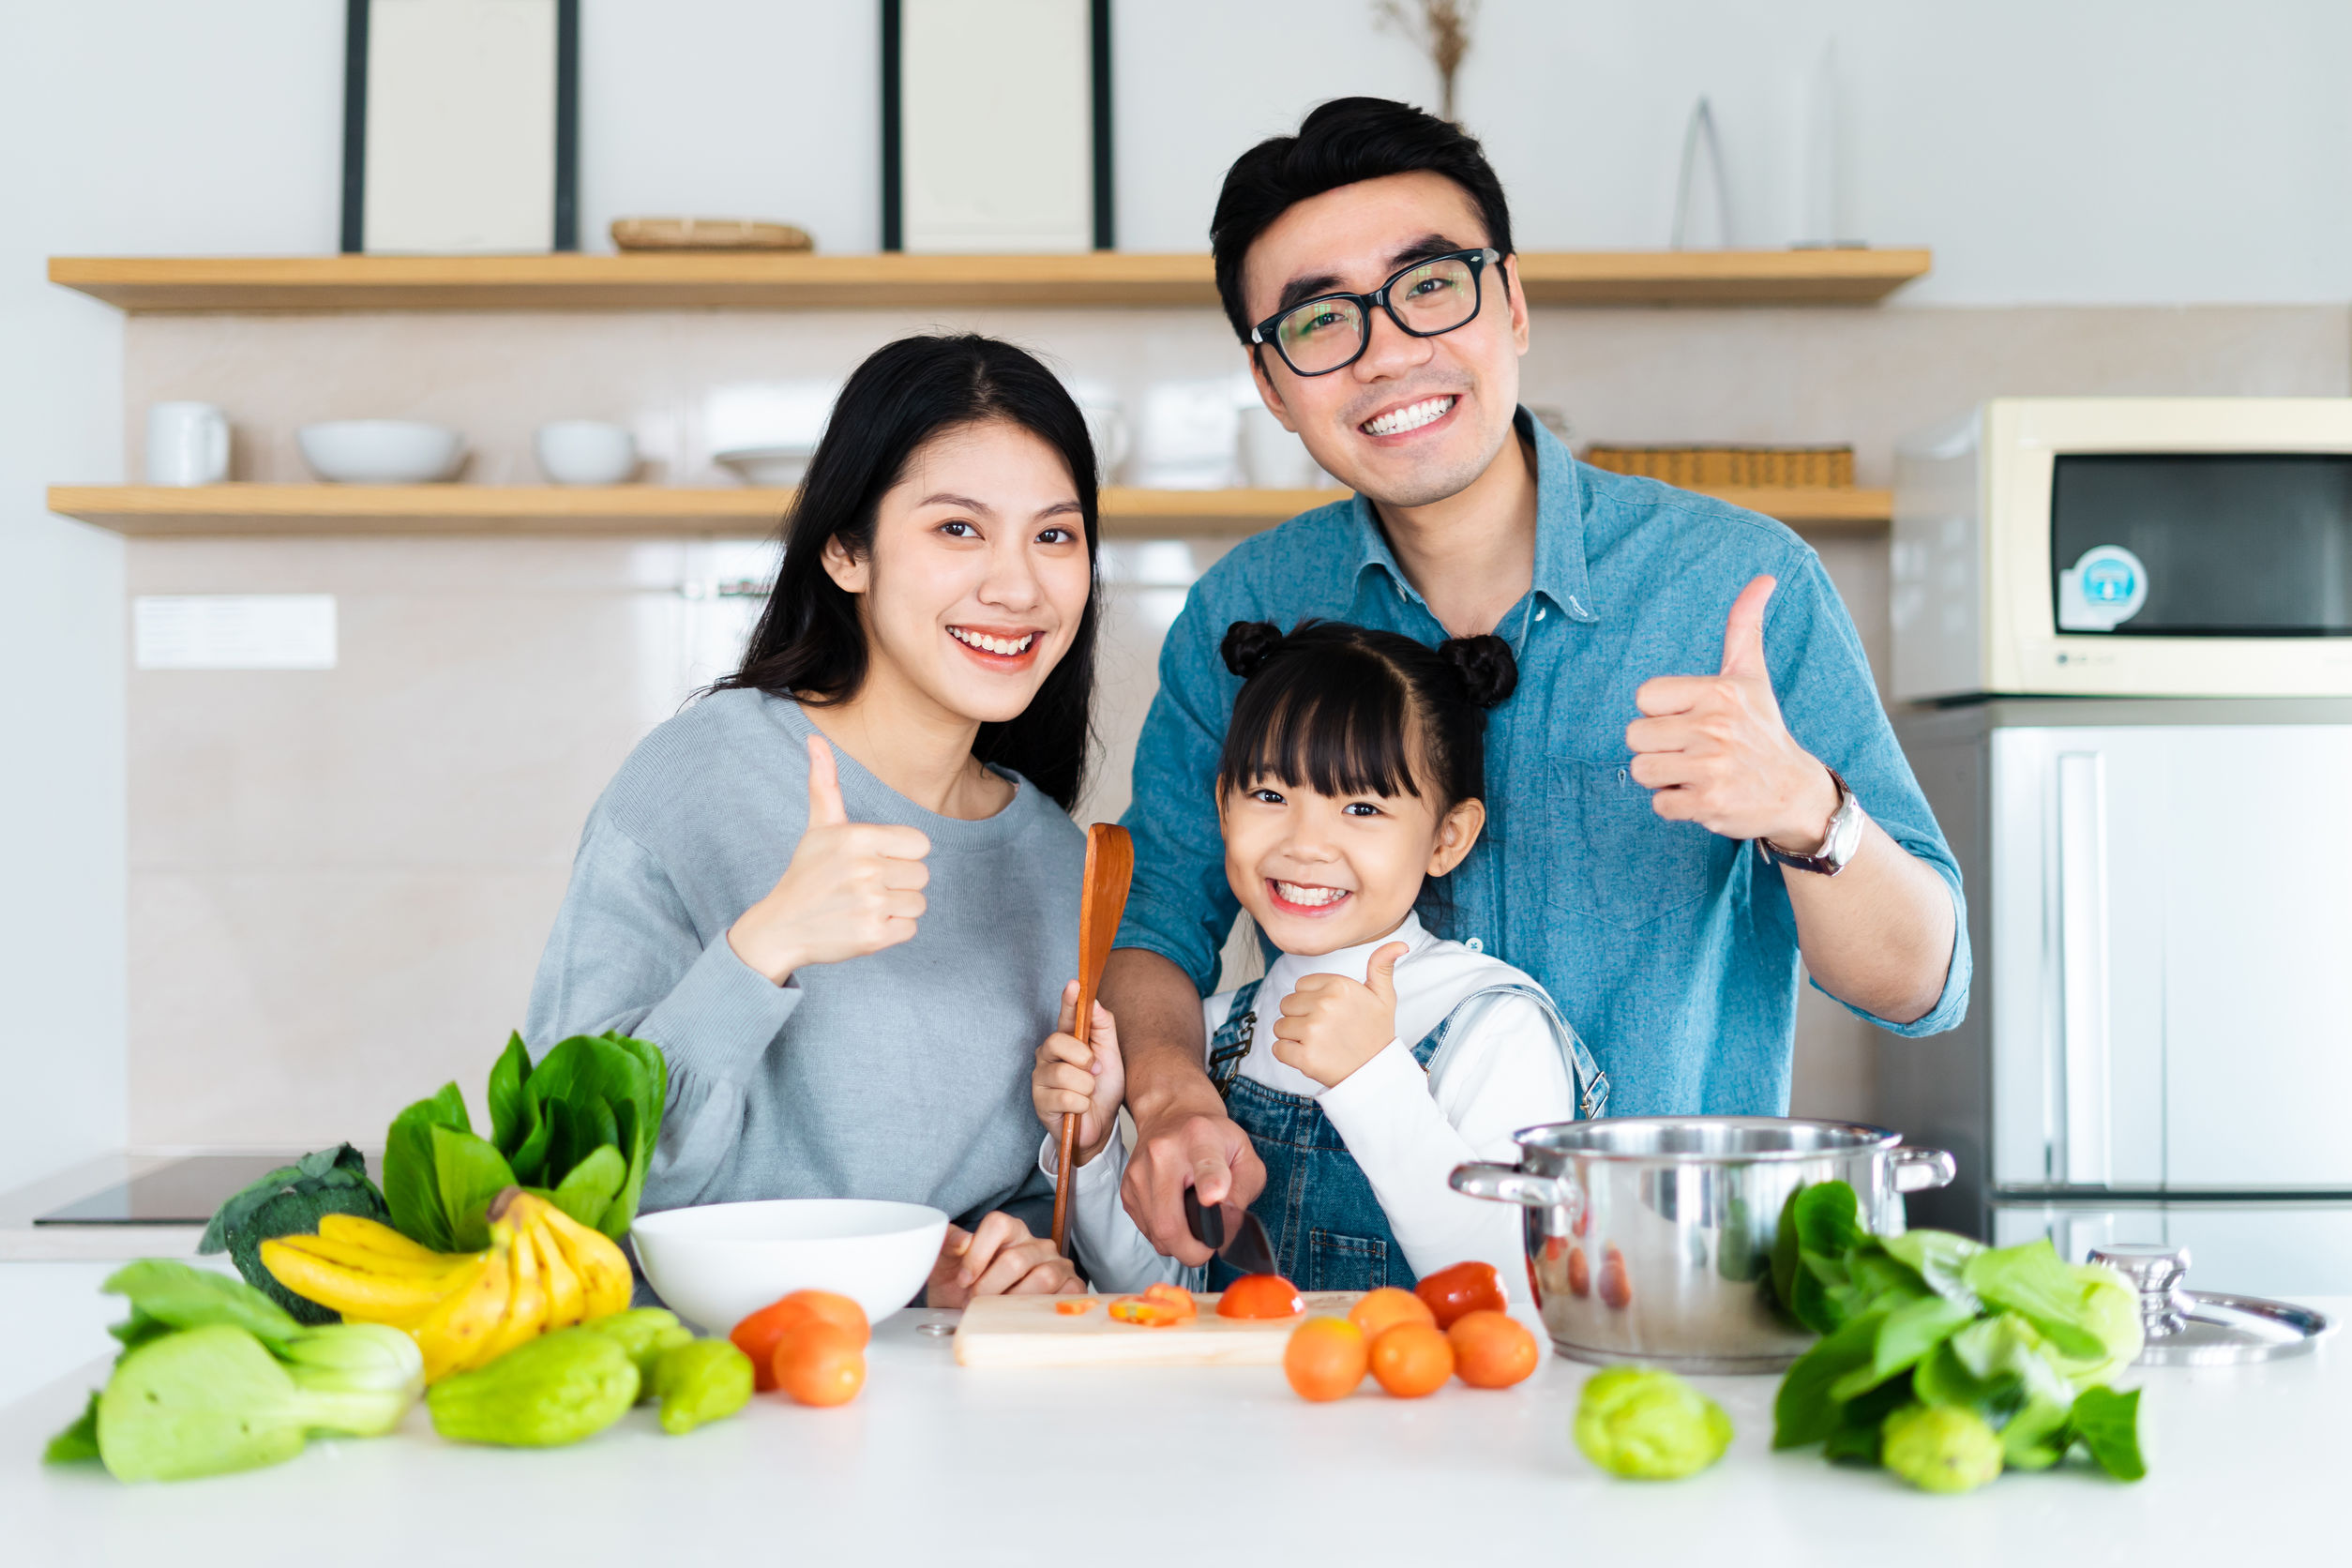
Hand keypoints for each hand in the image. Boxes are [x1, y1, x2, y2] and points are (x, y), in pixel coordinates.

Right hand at [726, 735, 931, 984]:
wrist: (781, 927)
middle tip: (866, 886)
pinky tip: (864, 924)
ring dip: (896, 907)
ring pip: (918, 903)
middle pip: (922, 875)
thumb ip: (825, 783)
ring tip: (864, 905)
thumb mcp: (819, 827)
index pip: (920, 844)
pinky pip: (910, 929)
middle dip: (899, 882)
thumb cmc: (807, 873)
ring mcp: (870, 904)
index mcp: (858, 837)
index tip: (875, 861)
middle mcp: (866, 869)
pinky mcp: (873, 936)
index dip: (901, 854)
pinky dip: (892, 931)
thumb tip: (815, 738)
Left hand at [925, 1213, 1084, 1307]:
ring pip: (1043, 1278)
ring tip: (996, 1310)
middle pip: (1016, 1259)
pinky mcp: (1071, 1286)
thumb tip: (962, 1241)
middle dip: (990, 1287)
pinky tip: (1023, 1314)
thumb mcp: (945, 1262)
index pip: (998, 1224)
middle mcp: (1036, 1244)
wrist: (975, 1309)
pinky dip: (1045, 1308)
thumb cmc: (963, 1284)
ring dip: (1014, 1301)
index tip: (963, 1279)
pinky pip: (1067, 1294)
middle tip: (975, 1302)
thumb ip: (948, 1243)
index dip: (977, 1254)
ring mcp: (1056, 1264)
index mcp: (1009, 1230)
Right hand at [1033, 982, 1123, 1166]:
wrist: (1101, 1126)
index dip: (1069, 1000)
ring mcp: (1041, 1077)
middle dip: (1083, 1057)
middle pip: (1058, 1041)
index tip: (1074, 984)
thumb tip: (1095, 1003)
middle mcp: (1049, 1054)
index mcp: (1067, 1040)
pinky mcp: (1039, 1101)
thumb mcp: (1111, 1057)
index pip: (1067, 1015)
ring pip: (1064, 1073)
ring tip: (1088, 1093)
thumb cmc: (1103, 1089)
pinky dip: (1081, 1104)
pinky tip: (1081, 1108)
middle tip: (1094, 1070)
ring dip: (1085, 1087)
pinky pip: (1065, 1097)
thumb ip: (1104, 1029)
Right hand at [1119, 1109, 1265, 1267]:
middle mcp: (1162, 1153)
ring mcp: (1139, 1172)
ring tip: (1194, 1224)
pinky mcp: (1126, 1189)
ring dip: (1179, 1243)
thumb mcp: (1244, 1155)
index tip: (1213, 1197)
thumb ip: (1244, 1189)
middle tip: (1209, 1247)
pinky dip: (1164, 1234)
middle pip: (1170, 1221)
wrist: (1172, 1115)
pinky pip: (1147, 1231)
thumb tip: (1227, 1222)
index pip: (1205, 1163)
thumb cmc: (1213, 1138)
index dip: (1210, 1182)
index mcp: (1200, 1138)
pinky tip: (1176, 1215)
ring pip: (1157, 1234)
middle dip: (1192, 1250)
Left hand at [1268, 941, 1405, 1087]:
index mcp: (1339, 985)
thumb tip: (1399, 944)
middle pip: (1287, 1004)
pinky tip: (1310, 1056)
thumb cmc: (1377, 1032)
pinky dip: (1289, 1055)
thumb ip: (1382, 966)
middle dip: (1300, 1017)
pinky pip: (1278, 1049)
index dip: (1312, 1001)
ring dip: (1294, 1037)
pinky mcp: (1305, 1057)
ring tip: (1319, 1043)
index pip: (1300, 986)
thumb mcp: (1384, 996)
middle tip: (1325, 1031)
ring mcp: (1313, 1031)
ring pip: (1280, 1026)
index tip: (1331, 1014)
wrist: (1377, 1073)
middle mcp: (1325, 1005)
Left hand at [1625, 576, 1840, 849]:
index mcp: (1718, 692)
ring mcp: (1712, 767)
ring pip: (1641, 769)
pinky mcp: (1709, 803)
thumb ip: (1745, 627)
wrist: (1795, 792)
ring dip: (1663, 777)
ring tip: (1697, 772)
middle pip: (1635, 735)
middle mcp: (1715, 727)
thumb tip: (1764, 578)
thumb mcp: (1752, 676)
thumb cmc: (1762, 730)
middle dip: (1658, 746)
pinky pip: (1658, 804)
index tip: (1690, 719)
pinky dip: (1676, 805)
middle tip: (1694, 750)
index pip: (1643, 697)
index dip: (1660, 712)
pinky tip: (1704, 795)